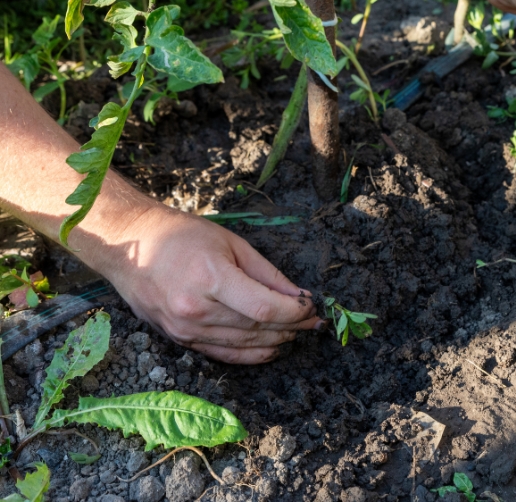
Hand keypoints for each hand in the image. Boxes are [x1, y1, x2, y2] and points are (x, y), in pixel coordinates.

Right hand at [97, 205, 322, 363]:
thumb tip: (299, 295)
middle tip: (313, 320)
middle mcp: (196, 310)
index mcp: (210, 278)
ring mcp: (185, 329)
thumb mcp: (231, 243)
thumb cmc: (181, 236)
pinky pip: (224, 355)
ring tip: (298, 331)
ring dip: (277, 340)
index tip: (312, 305)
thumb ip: (267, 273)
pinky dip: (252, 354)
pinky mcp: (179, 340)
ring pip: (244, 344)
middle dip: (292, 325)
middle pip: (257, 327)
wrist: (128, 247)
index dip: (295, 311)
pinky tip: (272, 348)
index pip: (265, 307)